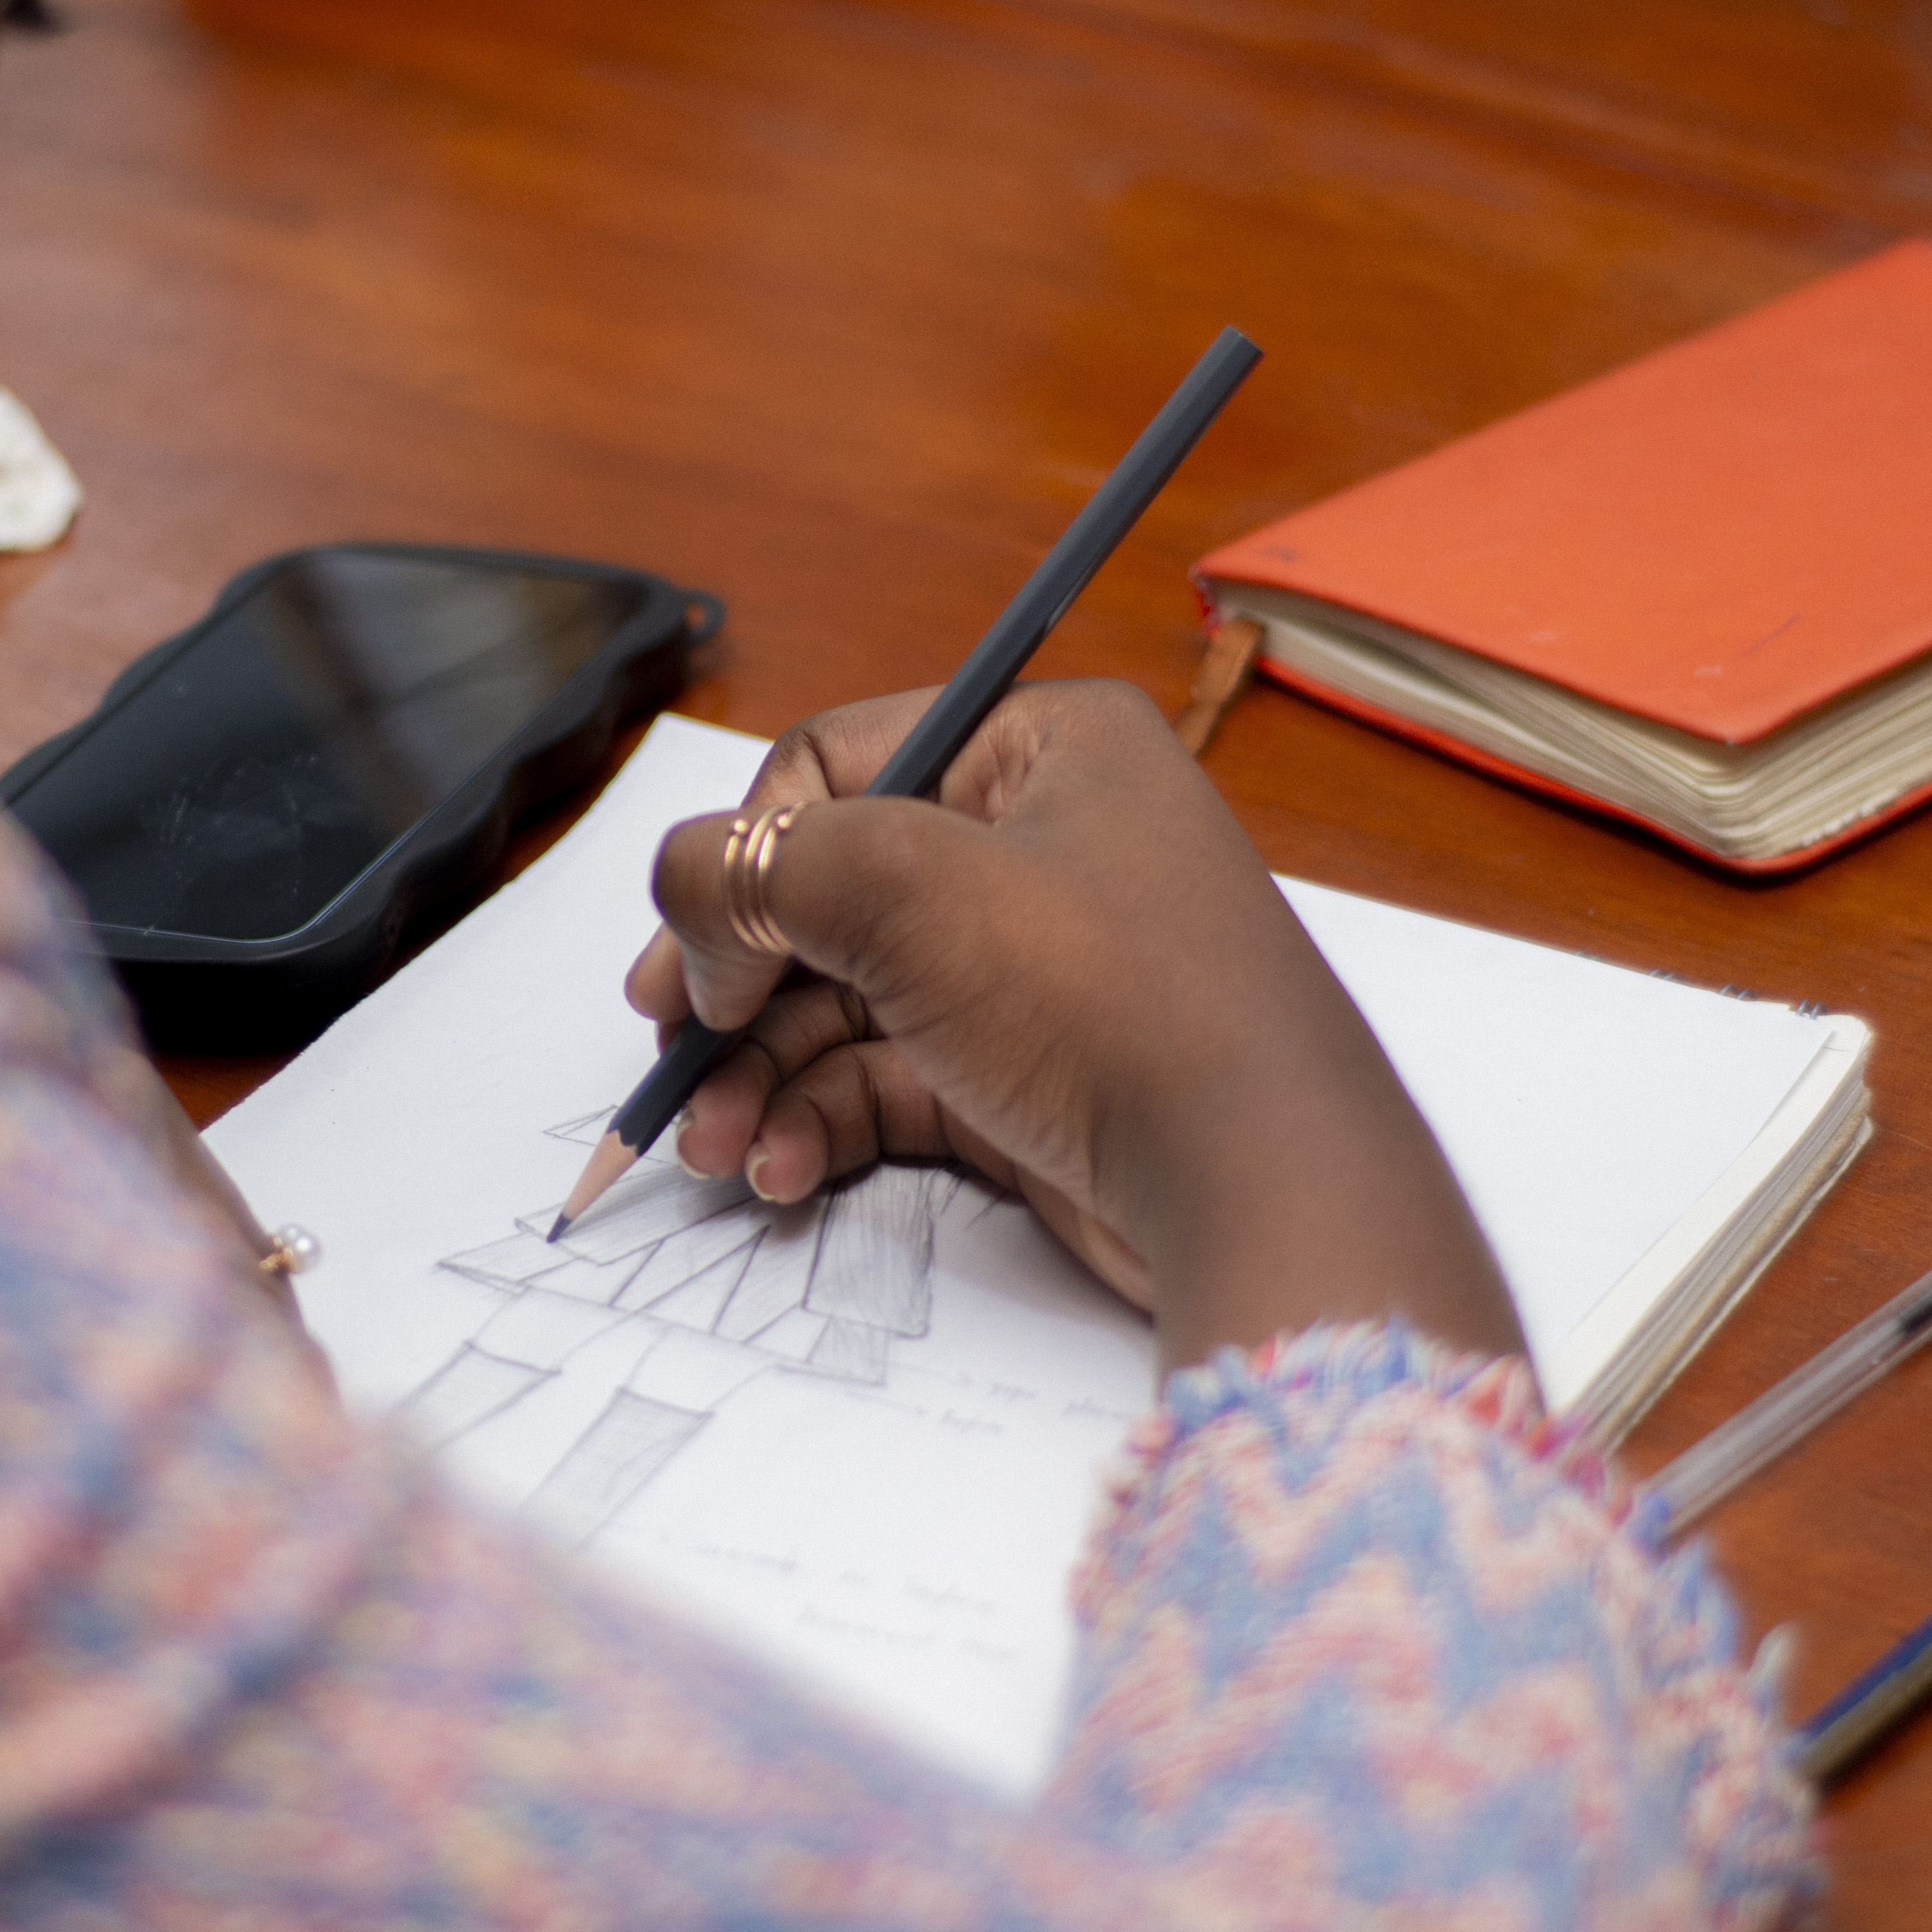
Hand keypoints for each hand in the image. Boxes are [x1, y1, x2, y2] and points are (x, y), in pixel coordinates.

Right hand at [626, 682, 1524, 1371]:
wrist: (1256, 1184)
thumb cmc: (1112, 999)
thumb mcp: (905, 887)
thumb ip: (759, 864)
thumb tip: (688, 886)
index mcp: (1040, 746)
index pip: (834, 765)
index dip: (748, 859)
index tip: (695, 958)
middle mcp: (1042, 844)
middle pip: (827, 896)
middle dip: (737, 990)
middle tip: (675, 1057)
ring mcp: (1037, 969)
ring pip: (845, 1002)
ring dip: (762, 1074)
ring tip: (716, 1147)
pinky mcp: (1030, 1076)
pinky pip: (888, 1080)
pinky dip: (821, 1121)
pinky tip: (781, 1168)